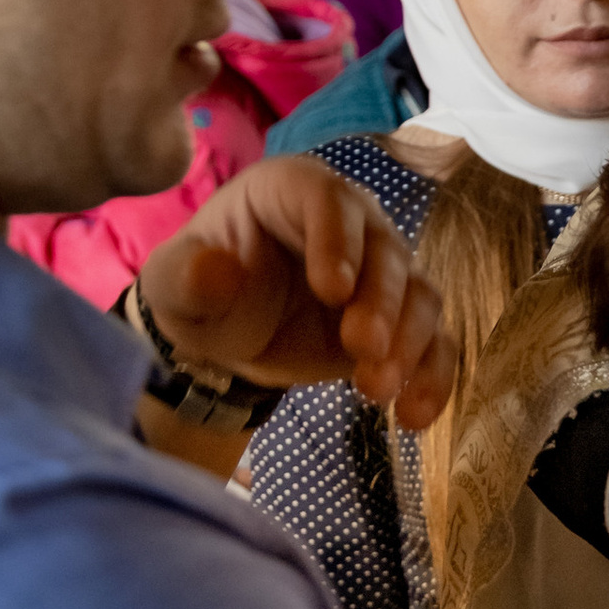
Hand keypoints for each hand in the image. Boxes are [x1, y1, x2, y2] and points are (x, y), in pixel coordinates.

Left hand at [139, 157, 454, 424]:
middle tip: (362, 349)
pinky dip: (432, 378)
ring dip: (410, 344)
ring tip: (375, 390)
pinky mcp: (400, 324)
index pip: (328, 200)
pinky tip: (414, 415)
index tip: (333, 290)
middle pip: (386, 249)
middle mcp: (351, 223)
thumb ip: (188, 277)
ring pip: (420, 295)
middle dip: (382, 302)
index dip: (339, 240)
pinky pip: (434, 344)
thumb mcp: (175, 285)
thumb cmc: (200, 295)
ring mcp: (382, 274)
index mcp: (292, 193)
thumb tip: (216, 273)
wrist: (225, 338)